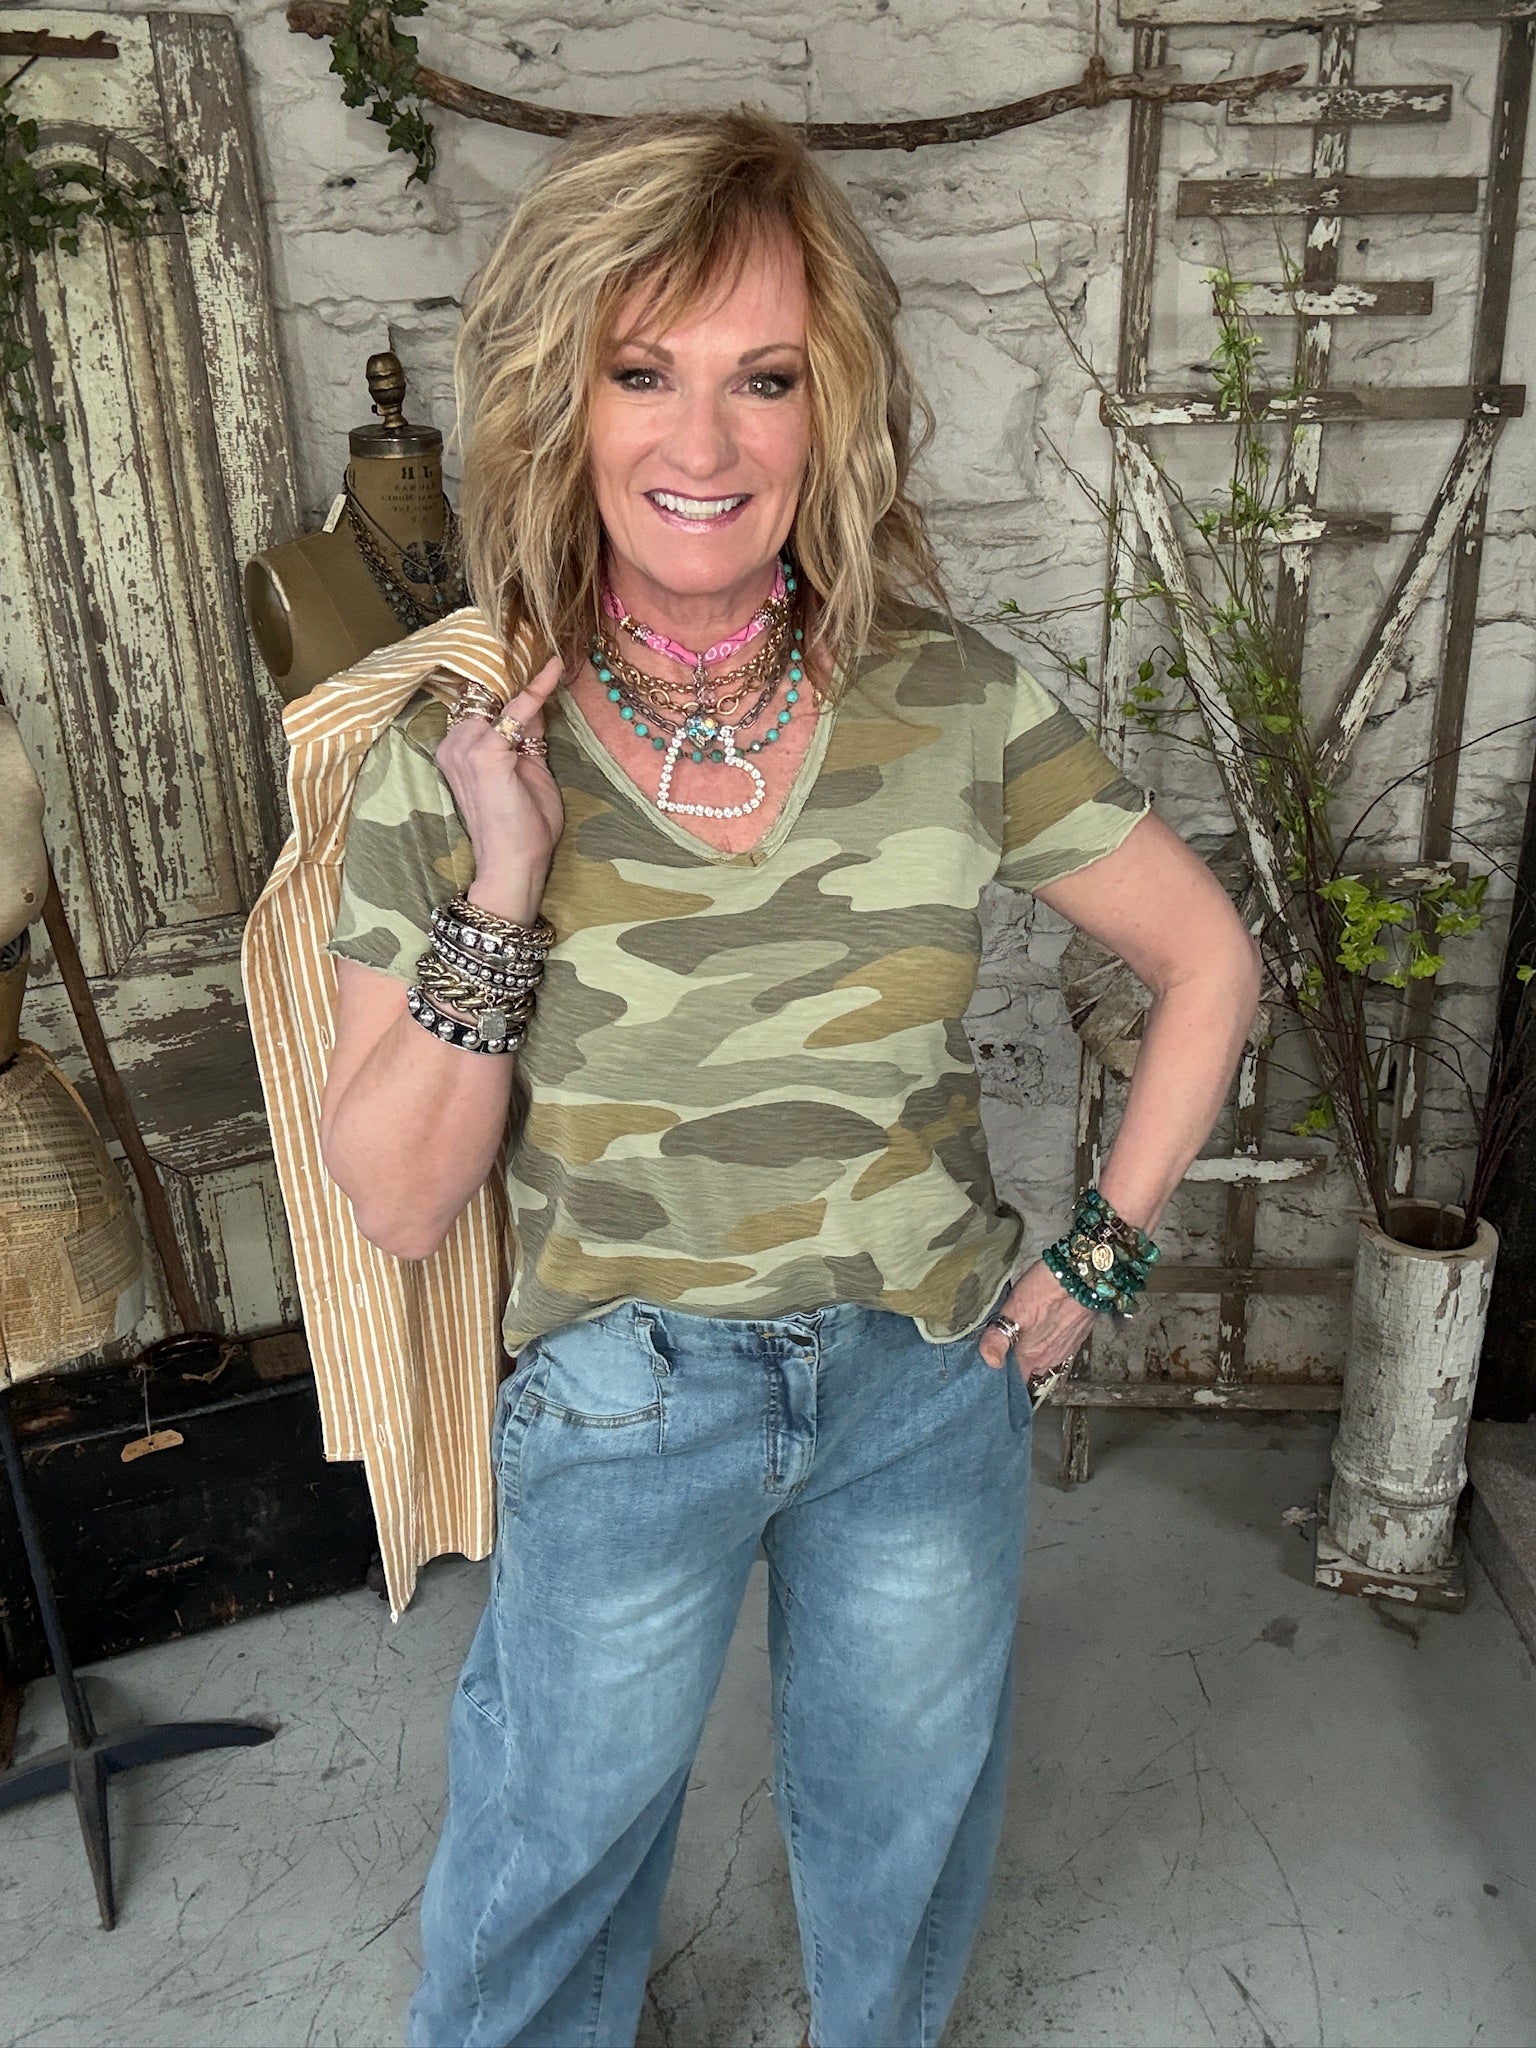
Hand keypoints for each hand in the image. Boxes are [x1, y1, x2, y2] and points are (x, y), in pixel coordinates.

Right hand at [435, 655, 566, 905]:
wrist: (515, 866)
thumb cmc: (523, 826)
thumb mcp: (528, 769)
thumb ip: (526, 734)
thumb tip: (536, 701)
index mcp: (457, 748)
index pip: (480, 701)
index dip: (504, 676)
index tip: (528, 646)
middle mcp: (454, 742)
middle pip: (486, 692)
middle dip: (512, 667)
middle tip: (540, 635)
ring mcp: (466, 746)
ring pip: (498, 696)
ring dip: (525, 674)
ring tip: (552, 649)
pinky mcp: (487, 753)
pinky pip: (516, 710)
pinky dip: (537, 687)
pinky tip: (555, 666)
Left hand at [976, 1259, 1096, 1389]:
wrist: (1083, 1276)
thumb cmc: (1045, 1291)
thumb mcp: (1012, 1310)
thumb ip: (998, 1339)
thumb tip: (989, 1362)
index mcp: (1031, 1356)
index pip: (1017, 1382)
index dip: (1005, 1381)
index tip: (993, 1376)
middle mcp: (1050, 1358)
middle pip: (1032, 1373)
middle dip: (1019, 1369)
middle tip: (1005, 1357)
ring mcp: (1067, 1348)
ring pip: (1046, 1361)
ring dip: (1036, 1357)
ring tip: (1023, 1344)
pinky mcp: (1077, 1336)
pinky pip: (1060, 1349)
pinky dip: (1050, 1346)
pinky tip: (1045, 1333)